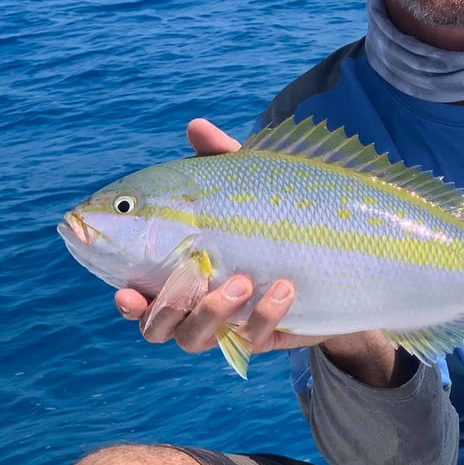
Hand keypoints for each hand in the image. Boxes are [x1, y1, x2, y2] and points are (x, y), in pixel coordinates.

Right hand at [115, 118, 328, 355]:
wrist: (334, 248)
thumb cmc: (272, 211)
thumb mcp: (249, 182)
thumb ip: (220, 160)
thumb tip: (196, 126)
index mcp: (179, 270)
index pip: (140, 296)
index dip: (129, 302)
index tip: (127, 293)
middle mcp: (196, 303)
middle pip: (159, 327)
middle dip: (168, 311)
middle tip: (199, 276)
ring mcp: (231, 322)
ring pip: (198, 339)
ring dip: (214, 311)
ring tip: (243, 281)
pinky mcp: (267, 333)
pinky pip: (256, 337)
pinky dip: (267, 313)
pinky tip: (285, 286)